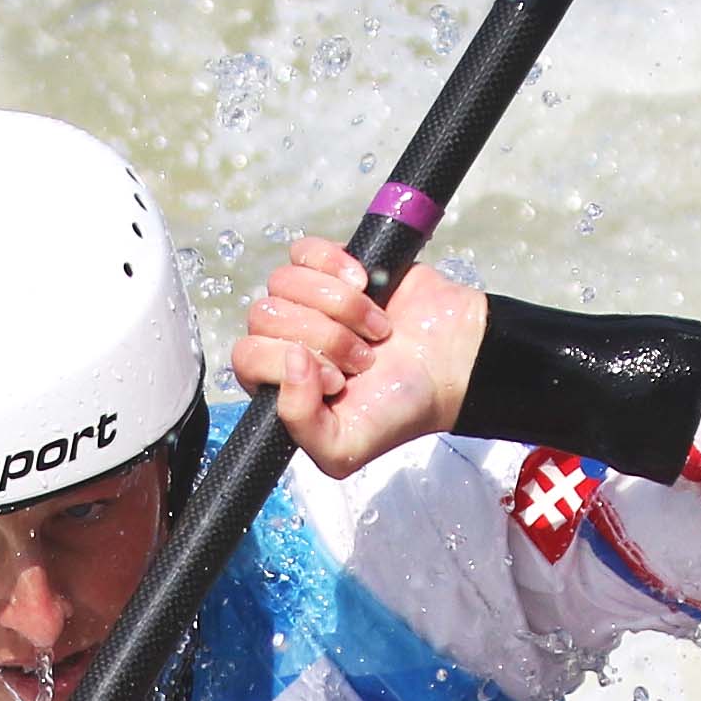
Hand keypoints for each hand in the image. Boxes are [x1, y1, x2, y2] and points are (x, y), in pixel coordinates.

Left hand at [233, 241, 485, 478]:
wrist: (453, 363)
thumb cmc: (401, 407)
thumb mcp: (345, 448)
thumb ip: (299, 424)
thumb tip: (290, 360)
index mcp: (281, 384)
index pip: (247, 358)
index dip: (287, 365)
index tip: (335, 379)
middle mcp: (287, 339)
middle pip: (264, 317)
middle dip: (322, 338)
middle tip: (362, 358)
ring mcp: (307, 300)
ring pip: (284, 282)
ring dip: (337, 306)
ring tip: (373, 329)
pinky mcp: (331, 267)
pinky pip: (305, 251)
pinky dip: (336, 266)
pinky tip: (366, 285)